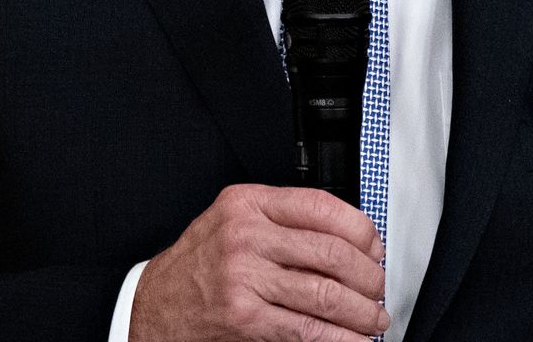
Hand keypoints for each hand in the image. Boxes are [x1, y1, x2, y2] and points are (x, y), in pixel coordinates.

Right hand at [129, 184, 387, 341]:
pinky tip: (353, 340)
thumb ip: (281, 222)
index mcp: (247, 204)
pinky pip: (307, 328)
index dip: (360, 229)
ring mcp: (243, 276)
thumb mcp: (233, 223)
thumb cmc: (198, 266)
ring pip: (326, 293)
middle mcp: (244, 235)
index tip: (375, 247)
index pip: (321, 206)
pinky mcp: (243, 317)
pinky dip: (340, 338)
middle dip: (369, 276)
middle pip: (331, 252)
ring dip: (362, 312)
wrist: (154, 306)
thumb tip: (349, 239)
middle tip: (378, 289)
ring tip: (373, 319)